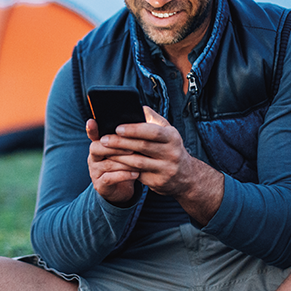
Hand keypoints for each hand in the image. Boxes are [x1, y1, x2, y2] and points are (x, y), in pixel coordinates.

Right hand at [86, 118, 140, 206]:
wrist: (122, 190)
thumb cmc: (126, 165)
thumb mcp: (126, 150)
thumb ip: (128, 137)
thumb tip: (141, 114)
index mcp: (99, 146)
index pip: (93, 135)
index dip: (91, 129)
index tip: (92, 121)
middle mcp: (94, 157)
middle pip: (97, 148)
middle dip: (115, 146)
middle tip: (131, 148)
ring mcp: (95, 172)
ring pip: (106, 164)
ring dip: (124, 162)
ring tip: (138, 161)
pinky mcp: (100, 185)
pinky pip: (110, 179)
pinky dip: (123, 175)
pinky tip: (136, 174)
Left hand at [98, 107, 223, 224]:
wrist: (186, 176)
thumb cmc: (171, 148)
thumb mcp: (168, 132)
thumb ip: (153, 119)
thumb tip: (139, 107)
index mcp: (173, 137)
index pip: (153, 131)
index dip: (135, 129)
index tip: (118, 127)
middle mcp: (171, 153)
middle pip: (143, 147)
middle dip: (121, 142)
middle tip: (104, 139)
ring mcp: (165, 169)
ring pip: (138, 162)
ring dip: (119, 156)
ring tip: (105, 150)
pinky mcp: (158, 182)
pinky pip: (137, 174)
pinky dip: (124, 168)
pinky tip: (112, 163)